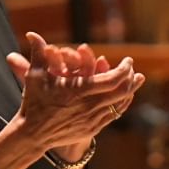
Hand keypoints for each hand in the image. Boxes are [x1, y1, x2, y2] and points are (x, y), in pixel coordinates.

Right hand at [7, 33, 142, 152]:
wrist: (33, 134)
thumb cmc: (34, 101)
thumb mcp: (35, 76)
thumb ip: (39, 53)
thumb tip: (32, 34)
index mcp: (78, 90)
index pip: (112, 79)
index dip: (124, 69)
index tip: (128, 61)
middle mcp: (88, 106)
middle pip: (122, 92)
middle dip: (132, 79)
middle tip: (135, 70)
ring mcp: (92, 119)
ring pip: (120, 104)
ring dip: (130, 91)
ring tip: (136, 80)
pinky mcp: (92, 128)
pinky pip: (114, 115)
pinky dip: (121, 104)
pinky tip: (124, 96)